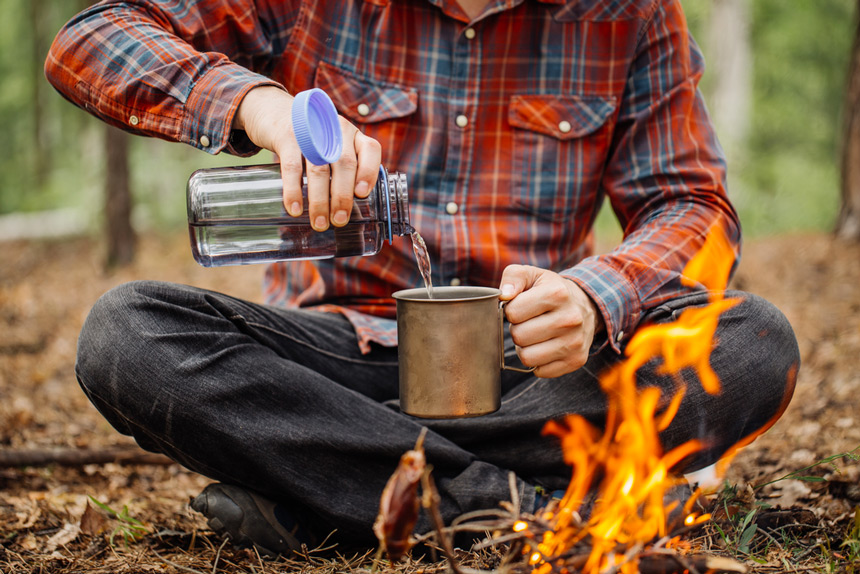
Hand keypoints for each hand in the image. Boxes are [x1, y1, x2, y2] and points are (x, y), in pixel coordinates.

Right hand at [233, 86, 381, 230]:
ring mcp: (311, 132)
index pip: (370, 149)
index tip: (362, 195)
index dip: (369, 172)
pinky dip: (294, 190)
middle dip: (342, 196)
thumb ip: (343, 168)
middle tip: (339, 220)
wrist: (273, 111)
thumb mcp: (331, 145)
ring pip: (319, 169)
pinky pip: (292, 167)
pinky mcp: (287, 137)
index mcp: (352, 134)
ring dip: (320, 200)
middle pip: (344, 165)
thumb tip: (347, 210)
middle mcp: (335, 129)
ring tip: (319, 223)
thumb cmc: (310, 138)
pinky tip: (295, 208)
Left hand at [499, 265, 604, 377]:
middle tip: (528, 322)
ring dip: (525, 348)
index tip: (521, 307)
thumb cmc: (551, 290)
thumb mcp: (532, 275)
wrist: (586, 306)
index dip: (511, 311)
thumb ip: (513, 277)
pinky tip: (545, 346)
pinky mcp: (577, 360)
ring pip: (527, 357)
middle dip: (517, 330)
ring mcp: (575, 342)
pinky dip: (537, 361)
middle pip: (519, 336)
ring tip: (534, 335)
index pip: (513, 313)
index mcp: (557, 293)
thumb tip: (504, 295)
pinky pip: (540, 371)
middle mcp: (570, 319)